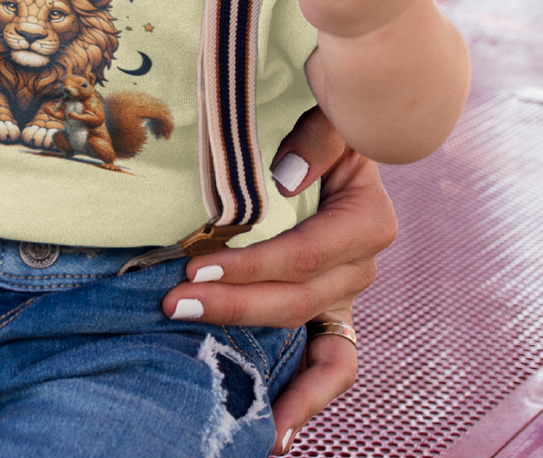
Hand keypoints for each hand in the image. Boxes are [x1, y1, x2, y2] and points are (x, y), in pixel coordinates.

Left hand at [160, 109, 396, 449]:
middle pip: (299, 299)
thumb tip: (284, 182)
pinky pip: (332, 366)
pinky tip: (274, 436)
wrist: (335, 137)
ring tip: (227, 401)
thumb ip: (316, 141)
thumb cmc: (324, 123)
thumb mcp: (328, 117)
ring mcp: (346, 294)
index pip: (306, 253)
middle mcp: (361, 264)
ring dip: (263, 361)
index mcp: (367, 219)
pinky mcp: (331, 313)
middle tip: (175, 304)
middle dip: (234, 307)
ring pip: (311, 338)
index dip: (253, 265)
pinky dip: (309, 401)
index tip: (196, 265)